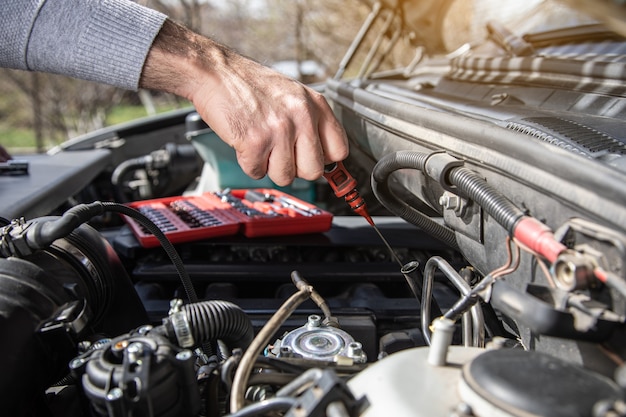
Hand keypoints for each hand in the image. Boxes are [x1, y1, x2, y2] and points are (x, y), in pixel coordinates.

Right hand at [140, 20, 347, 185]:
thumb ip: (312, 123)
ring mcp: (279, 130)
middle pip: (314, 171)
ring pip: (285, 176)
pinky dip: (249, 163)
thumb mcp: (293, 95)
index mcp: (315, 105)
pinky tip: (246, 143)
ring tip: (261, 144)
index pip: (339, 150)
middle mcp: (302, 116)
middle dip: (296, 168)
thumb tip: (324, 158)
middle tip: (281, 153)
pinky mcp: (255, 142)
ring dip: (269, 166)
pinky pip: (258, 172)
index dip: (323, 160)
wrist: (216, 72)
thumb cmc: (251, 85)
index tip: (311, 159)